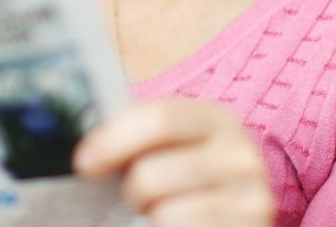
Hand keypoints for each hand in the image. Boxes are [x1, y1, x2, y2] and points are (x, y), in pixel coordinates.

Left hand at [73, 98, 273, 226]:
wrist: (228, 221)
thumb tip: (87, 150)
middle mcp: (241, 154)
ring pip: (163, 211)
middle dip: (129, 191)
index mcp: (215, 119)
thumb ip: (135, 139)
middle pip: (150, 173)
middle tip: (132, 198)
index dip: (113, 139)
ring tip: (158, 213)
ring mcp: (251, 197)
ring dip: (149, 216)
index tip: (83, 162)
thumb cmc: (185, 183)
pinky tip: (173, 226)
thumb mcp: (167, 150)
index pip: (159, 118)